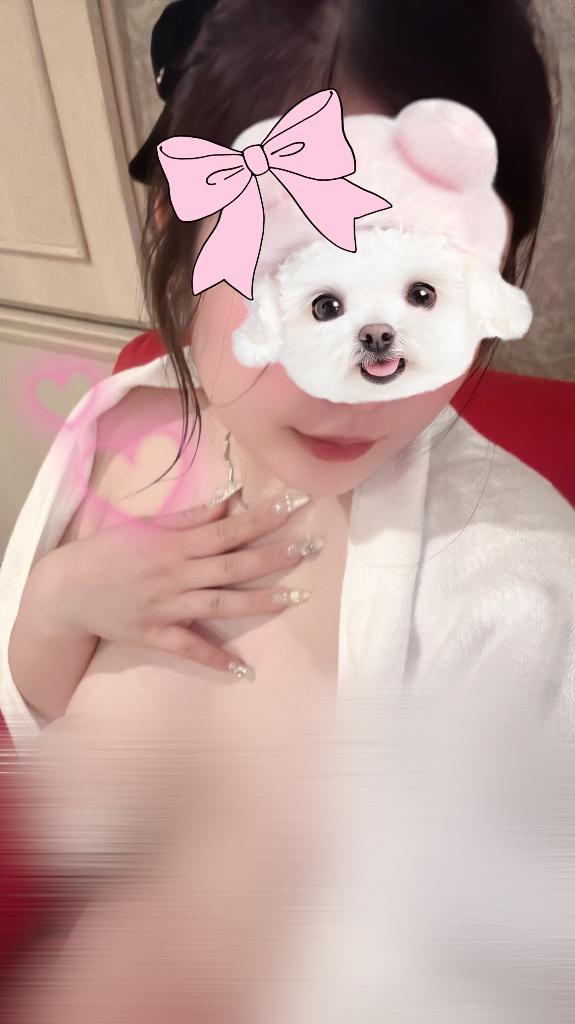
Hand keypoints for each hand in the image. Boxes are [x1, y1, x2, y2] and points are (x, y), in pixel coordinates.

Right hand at [33, 490, 320, 677]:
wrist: (66, 589)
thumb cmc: (108, 551)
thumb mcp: (146, 525)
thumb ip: (190, 516)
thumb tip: (230, 502)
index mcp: (175, 544)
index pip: (229, 528)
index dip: (264, 516)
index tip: (296, 503)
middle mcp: (176, 574)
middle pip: (234, 564)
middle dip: (275, 555)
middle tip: (311, 547)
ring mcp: (167, 606)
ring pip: (221, 603)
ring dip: (260, 601)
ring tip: (297, 596)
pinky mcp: (155, 635)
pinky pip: (190, 649)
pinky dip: (215, 660)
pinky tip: (245, 670)